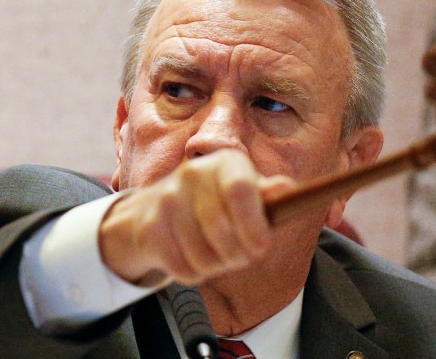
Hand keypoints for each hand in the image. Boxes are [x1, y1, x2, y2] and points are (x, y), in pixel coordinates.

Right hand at [98, 149, 291, 286]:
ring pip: (203, 257)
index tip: (261, 248)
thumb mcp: (243, 193)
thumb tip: (286, 188)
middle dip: (237, 255)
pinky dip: (194, 273)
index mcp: (224, 162)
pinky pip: (184, 269)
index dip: (252, 223)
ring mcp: (167, 199)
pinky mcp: (149, 228)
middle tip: (242, 257)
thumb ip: (266, 195)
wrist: (153, 210)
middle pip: (222, 230)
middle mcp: (192, 174)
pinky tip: (192, 257)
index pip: (239, 189)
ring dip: (216, 266)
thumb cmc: (212, 202)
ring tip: (216, 254)